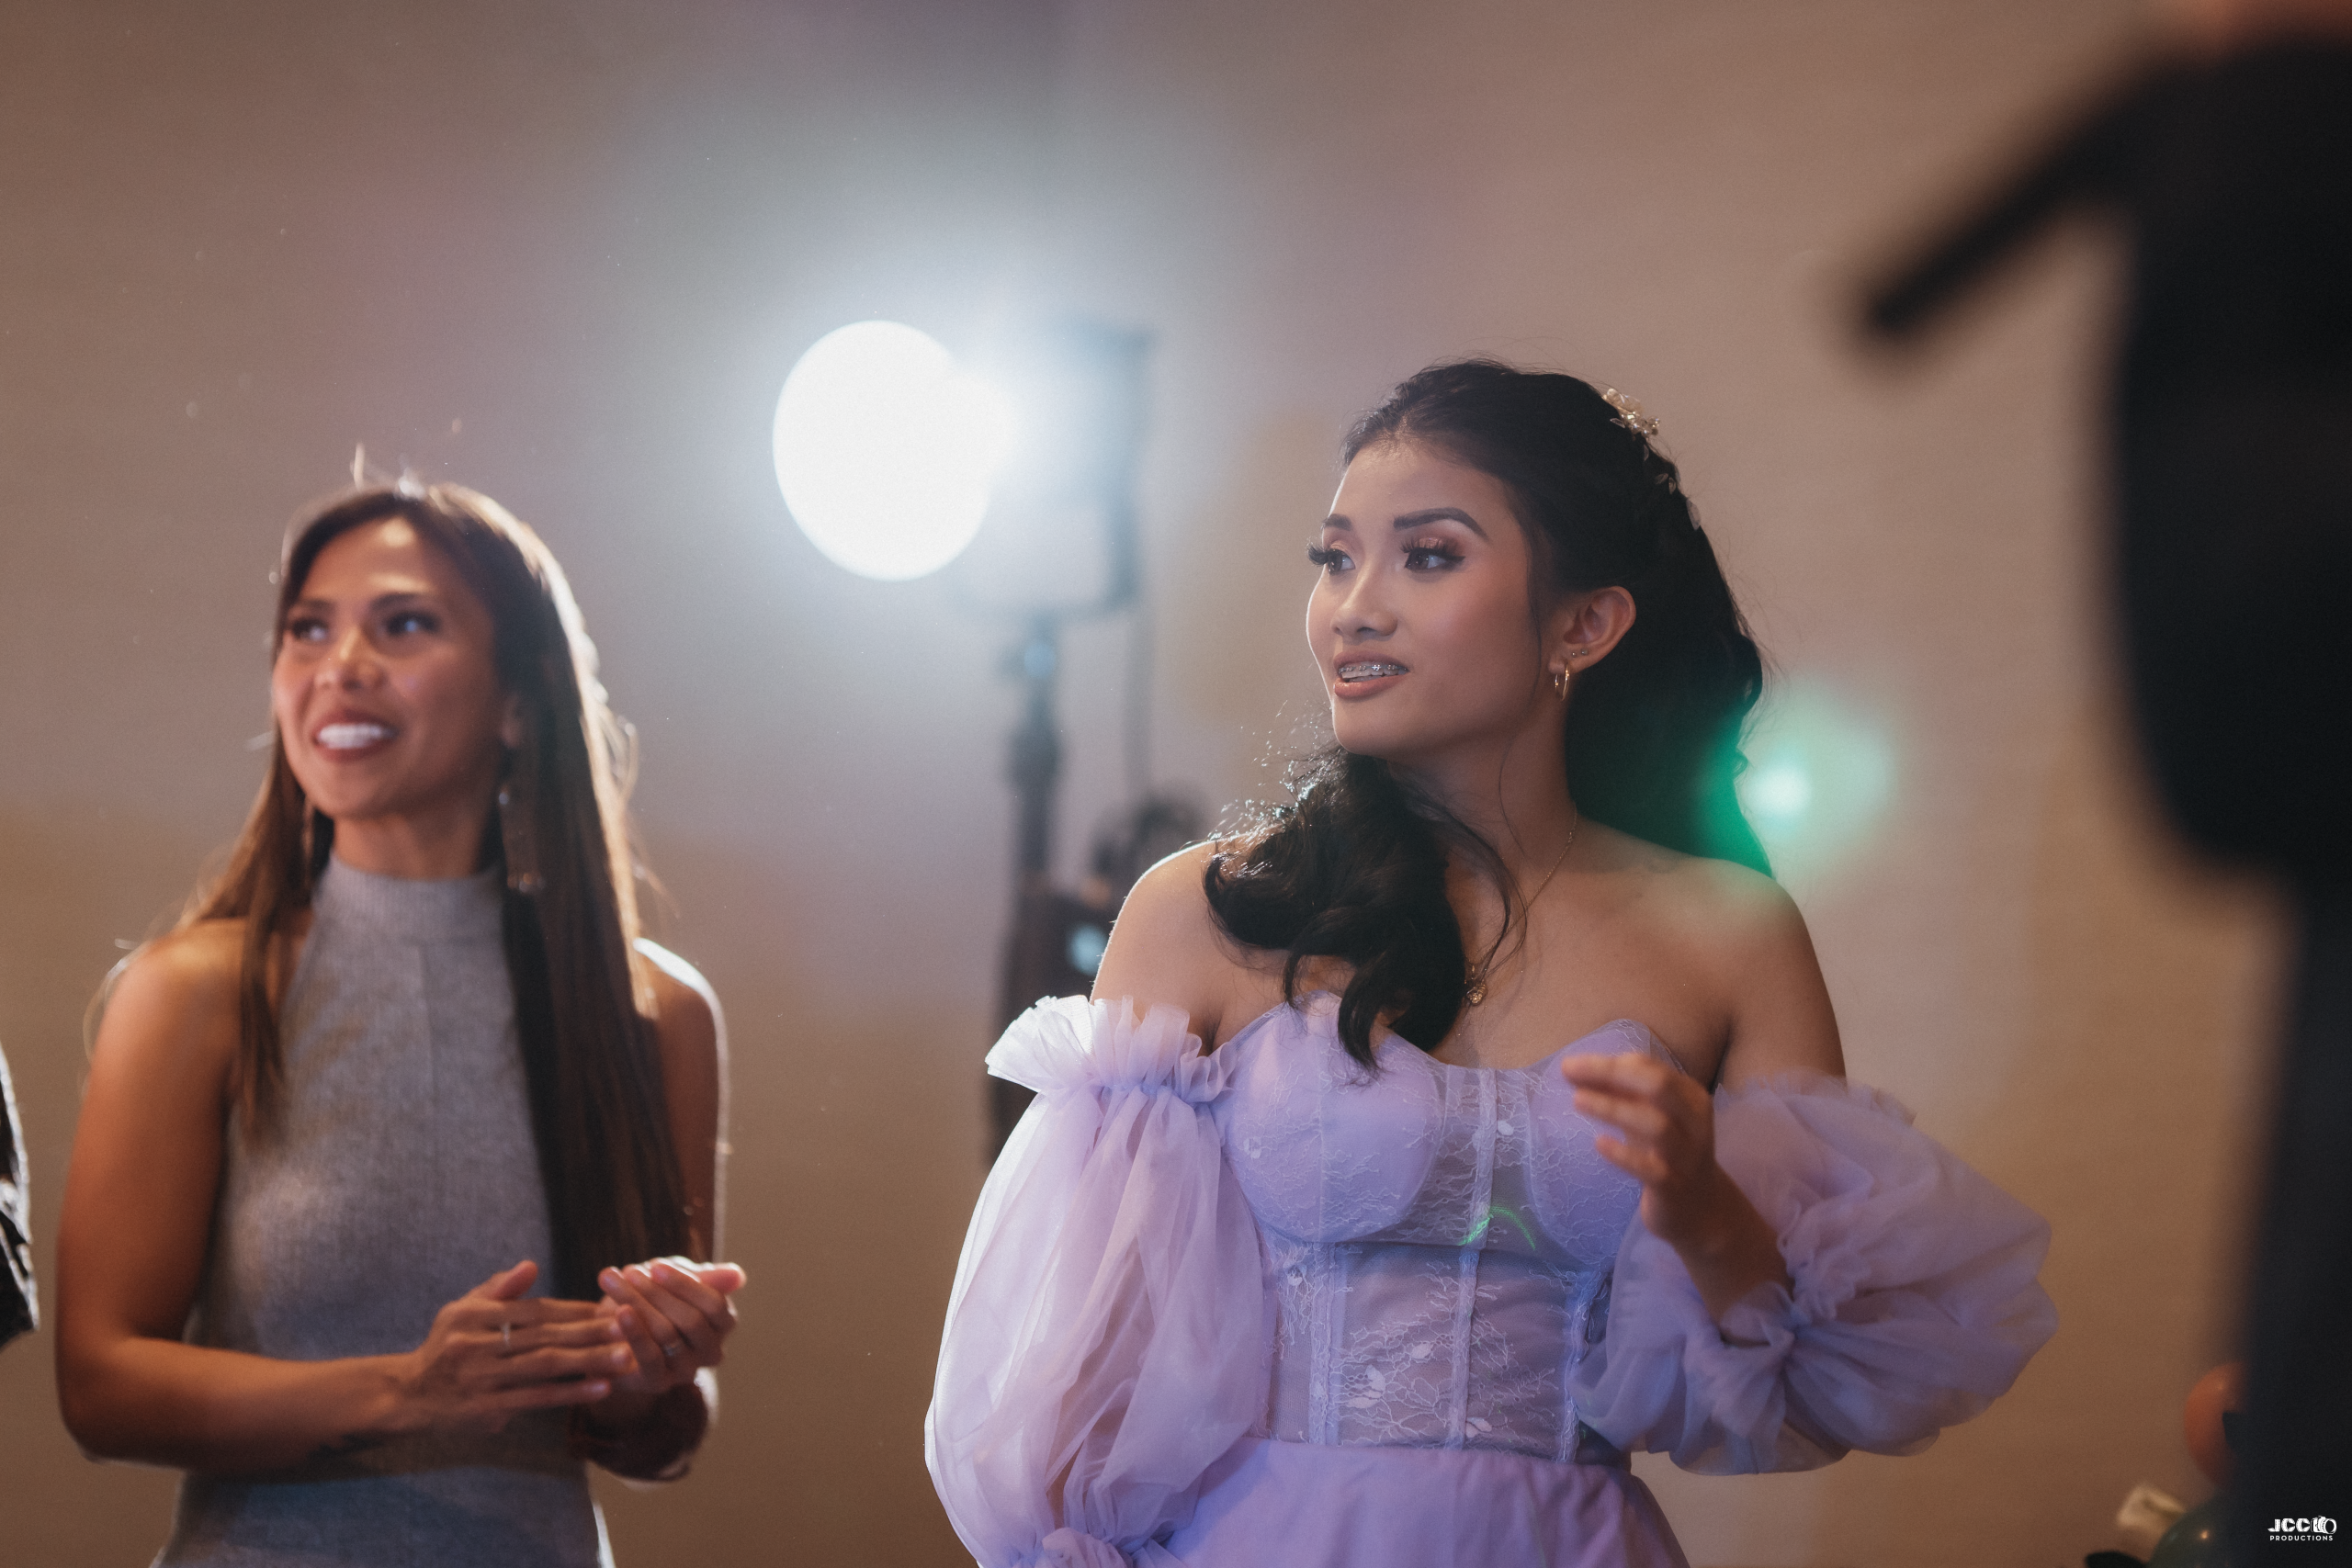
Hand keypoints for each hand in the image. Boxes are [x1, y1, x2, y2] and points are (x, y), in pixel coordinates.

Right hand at [399, 1261, 633, 1433]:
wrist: (408, 1395)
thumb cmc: (445, 1346)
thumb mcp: (461, 1310)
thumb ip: (498, 1289)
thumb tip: (531, 1266)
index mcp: (473, 1315)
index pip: (534, 1309)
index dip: (574, 1309)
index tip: (610, 1307)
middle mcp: (475, 1344)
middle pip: (544, 1335)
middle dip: (591, 1331)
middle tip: (630, 1326)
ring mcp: (480, 1377)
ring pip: (545, 1366)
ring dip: (589, 1361)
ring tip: (626, 1356)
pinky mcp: (485, 1408)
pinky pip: (536, 1398)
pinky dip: (571, 1393)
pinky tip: (601, 1388)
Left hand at [596, 1258, 746, 1394]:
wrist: (620, 1337)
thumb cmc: (656, 1300)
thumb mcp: (678, 1282)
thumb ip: (705, 1278)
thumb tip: (738, 1276)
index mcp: (722, 1323)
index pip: (715, 1304)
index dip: (686, 1284)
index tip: (655, 1266)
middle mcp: (711, 1351)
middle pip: (692, 1320)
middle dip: (657, 1292)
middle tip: (629, 1271)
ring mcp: (687, 1370)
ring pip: (667, 1334)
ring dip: (638, 1303)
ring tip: (612, 1281)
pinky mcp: (659, 1383)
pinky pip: (651, 1359)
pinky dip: (635, 1332)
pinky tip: (619, 1310)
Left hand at [1561, 1052, 1733, 1244]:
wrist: (1700, 1208)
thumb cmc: (1666, 1152)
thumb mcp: (1647, 1116)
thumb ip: (1619, 1093)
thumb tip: (1574, 1070)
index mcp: (1689, 1096)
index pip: (1648, 1067)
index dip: (1607, 1063)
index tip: (1571, 1065)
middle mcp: (1694, 1121)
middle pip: (1657, 1086)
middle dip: (1611, 1073)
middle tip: (1569, 1072)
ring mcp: (1686, 1155)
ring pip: (1656, 1125)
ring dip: (1614, 1109)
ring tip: (1577, 1101)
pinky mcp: (1674, 1186)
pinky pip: (1651, 1169)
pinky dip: (1624, 1154)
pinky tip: (1599, 1143)